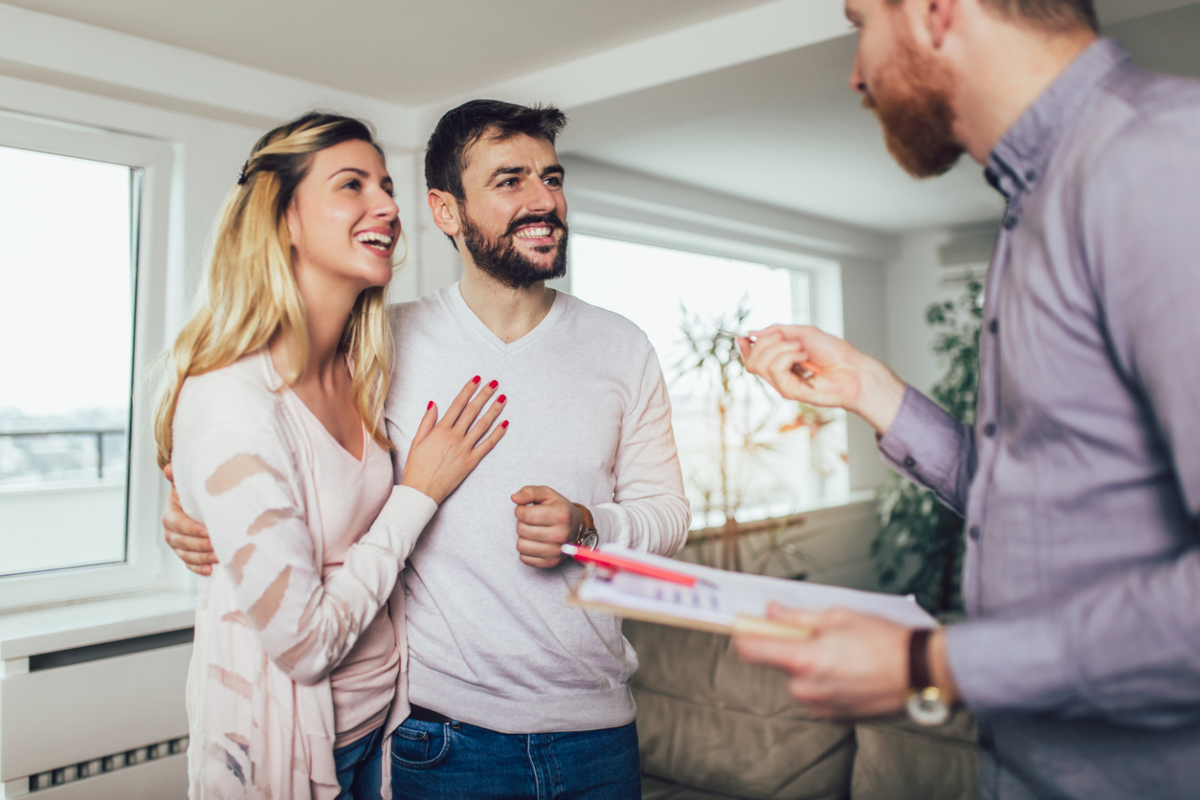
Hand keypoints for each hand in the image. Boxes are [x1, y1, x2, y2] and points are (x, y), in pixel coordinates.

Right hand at [162, 462, 216, 575]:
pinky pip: (189, 564)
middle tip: (219, 546)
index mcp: (171, 515)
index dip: (194, 530)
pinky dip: (198, 568)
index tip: (210, 532)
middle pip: (183, 543)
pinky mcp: (185, 554)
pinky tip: (210, 570)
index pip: (179, 525)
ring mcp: (177, 545)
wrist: (195, 504)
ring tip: (219, 557)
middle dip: (201, 546)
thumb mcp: (187, 485)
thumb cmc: (193, 494)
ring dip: (203, 558)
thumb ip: (179, 477)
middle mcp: (171, 532)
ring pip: (187, 555)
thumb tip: (169, 468)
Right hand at [400, 376, 508, 503]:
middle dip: (484, 395)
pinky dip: (497, 434)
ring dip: (494, 410)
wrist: (421, 490)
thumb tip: (434, 403)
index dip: (468, 390)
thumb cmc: (416, 467)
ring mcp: (464, 449)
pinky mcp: (471, 461)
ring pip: (482, 425)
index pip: (458, 404)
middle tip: (494, 383)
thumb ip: (427, 421)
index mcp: (440, 430)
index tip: (476, 379)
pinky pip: (487, 445)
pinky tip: (505, 423)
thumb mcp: (417, 441)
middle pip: (472, 411)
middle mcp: (454, 436)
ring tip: (502, 398)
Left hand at [510, 485, 583, 568]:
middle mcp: (560, 535)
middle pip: (521, 530)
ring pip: (520, 545)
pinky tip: (536, 542)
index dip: (520, 510)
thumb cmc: (559, 509)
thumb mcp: (547, 494)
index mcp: (561, 516)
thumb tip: (514, 498)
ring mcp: (556, 551)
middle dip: (522, 523)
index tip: (526, 509)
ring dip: (523, 537)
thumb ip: (530, 492)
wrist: (577, 528)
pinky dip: (526, 550)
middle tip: (532, 521)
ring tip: (533, 531)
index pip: (525, 515)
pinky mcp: (550, 563)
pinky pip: (523, 558)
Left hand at [733, 604, 911, 718]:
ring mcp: (820, 706)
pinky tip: (853, 672)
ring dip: (814, 667)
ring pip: (802, 680)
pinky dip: (828, 683)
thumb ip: (797, 618)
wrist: (919, 673)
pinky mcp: (834, 717)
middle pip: (783, 664)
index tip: (742, 628)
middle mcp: (806, 688)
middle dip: (796, 649)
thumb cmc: (884, 643)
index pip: (752, 650)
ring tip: (846, 656)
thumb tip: (772, 613)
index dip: (744, 635)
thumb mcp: (838, 617)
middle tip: (824, 637)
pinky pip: (819, 695)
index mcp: (803, 660)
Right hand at [737, 324, 905, 435]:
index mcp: (781, 361)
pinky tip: (804, 356)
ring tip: (801, 348)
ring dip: (780, 349)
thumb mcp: (803, 332)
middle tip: (786, 337)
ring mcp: (783, 384)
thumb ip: (777, 331)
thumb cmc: (834, 352)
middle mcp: (780, 374)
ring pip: (760, 365)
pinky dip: (788, 357)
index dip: (745, 347)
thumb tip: (752, 332)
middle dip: (765, 343)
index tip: (744, 336)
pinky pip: (775, 370)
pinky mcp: (789, 392)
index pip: (753, 358)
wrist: (853, 369)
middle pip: (752, 361)